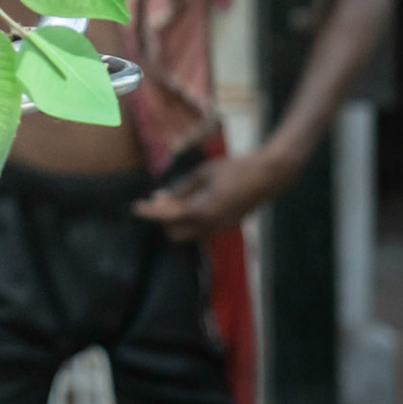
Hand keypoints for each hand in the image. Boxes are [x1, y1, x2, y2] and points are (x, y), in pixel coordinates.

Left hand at [131, 149, 287, 240]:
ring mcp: (221, 228)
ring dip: (177, 220)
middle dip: (162, 221)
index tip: (135, 207)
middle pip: (175, 233)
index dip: (150, 213)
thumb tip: (160, 197)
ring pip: (189, 233)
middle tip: (156, 201)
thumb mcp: (203, 174)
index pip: (168, 217)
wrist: (267, 176)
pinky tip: (188, 201)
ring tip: (171, 199)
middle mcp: (211, 225)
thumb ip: (181, 188)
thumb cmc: (235, 169)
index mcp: (203, 211)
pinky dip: (190, 219)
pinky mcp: (227, 225)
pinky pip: (201, 228)